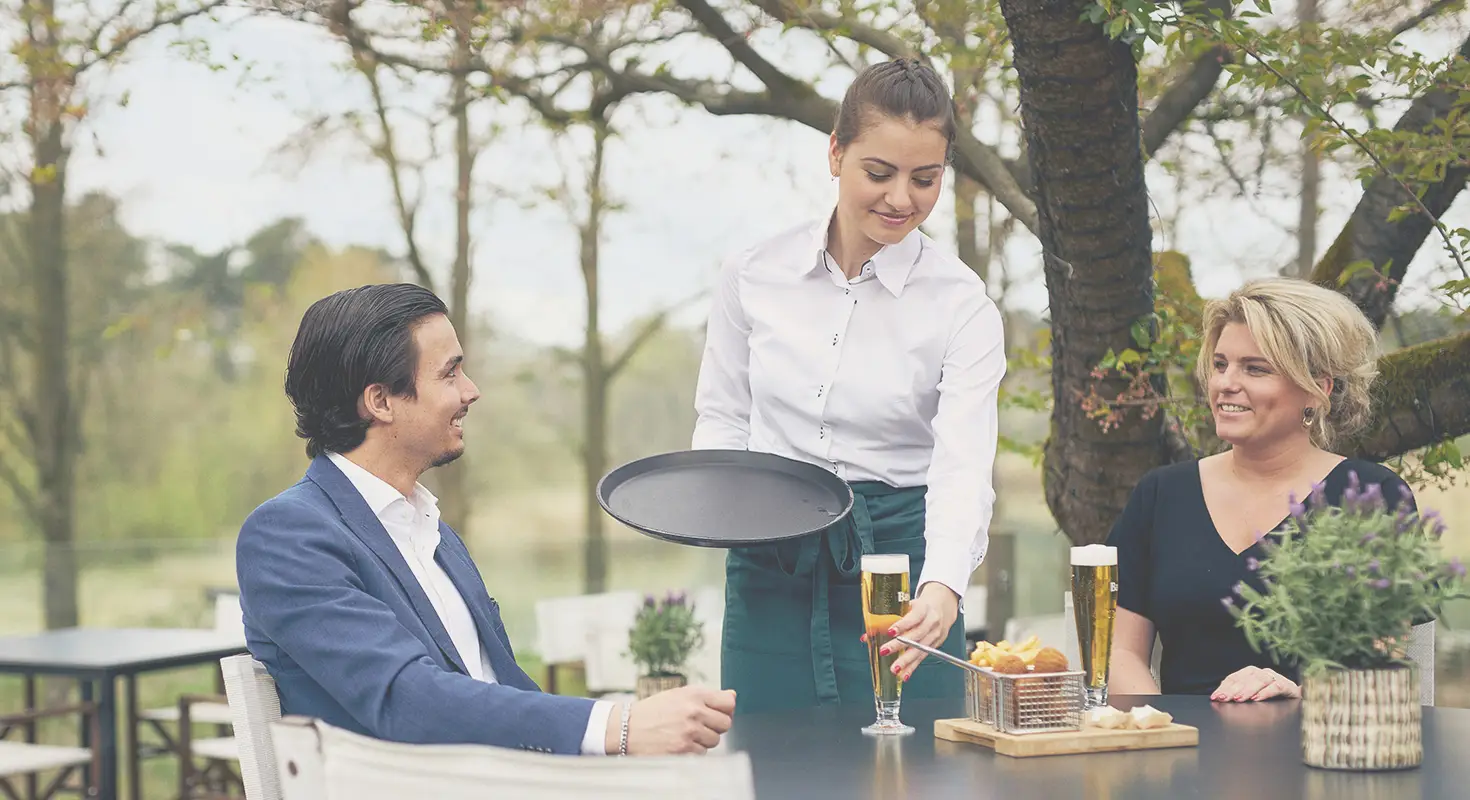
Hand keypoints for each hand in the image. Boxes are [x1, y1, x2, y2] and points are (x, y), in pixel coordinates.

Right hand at [606, 685, 736, 755]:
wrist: (627, 728)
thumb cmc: (654, 711)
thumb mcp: (679, 694)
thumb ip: (707, 696)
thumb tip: (733, 696)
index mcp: (694, 694)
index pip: (729, 703)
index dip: (725, 709)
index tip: (717, 712)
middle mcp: (693, 711)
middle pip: (726, 724)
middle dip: (715, 726)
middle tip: (698, 725)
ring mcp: (689, 732)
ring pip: (715, 740)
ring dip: (703, 740)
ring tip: (685, 734)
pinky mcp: (683, 750)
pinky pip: (702, 753)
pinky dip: (693, 751)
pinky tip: (678, 743)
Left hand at [882, 582, 958, 681]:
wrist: (942, 608)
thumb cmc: (920, 606)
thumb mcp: (907, 606)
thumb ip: (889, 618)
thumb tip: (869, 633)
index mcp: (923, 608)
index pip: (913, 617)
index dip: (902, 625)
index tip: (890, 631)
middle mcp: (931, 622)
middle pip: (915, 635)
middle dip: (899, 645)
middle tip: (885, 651)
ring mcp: (934, 635)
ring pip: (920, 649)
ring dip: (906, 661)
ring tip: (894, 669)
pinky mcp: (935, 645)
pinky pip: (922, 657)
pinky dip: (912, 667)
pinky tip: (904, 675)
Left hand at [1210, 666, 1298, 702]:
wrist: (1298, 698)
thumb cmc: (1273, 697)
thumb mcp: (1253, 695)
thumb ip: (1239, 693)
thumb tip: (1219, 696)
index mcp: (1252, 674)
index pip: (1235, 678)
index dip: (1224, 687)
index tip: (1216, 696)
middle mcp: (1263, 673)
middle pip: (1245, 678)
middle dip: (1232, 689)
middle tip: (1223, 698)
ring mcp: (1276, 678)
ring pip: (1260, 680)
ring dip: (1247, 690)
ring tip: (1238, 699)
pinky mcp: (1288, 686)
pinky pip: (1276, 687)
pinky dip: (1266, 692)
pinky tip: (1257, 698)